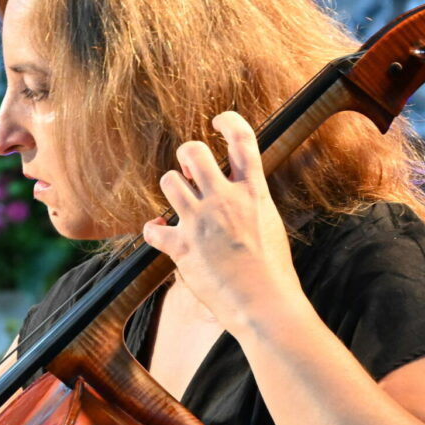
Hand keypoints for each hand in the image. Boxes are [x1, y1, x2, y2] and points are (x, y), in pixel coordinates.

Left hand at [142, 111, 303, 333]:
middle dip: (187, 154)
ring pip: (168, 181)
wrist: (265, 305)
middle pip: (193, 152)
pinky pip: (152, 230)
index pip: (243, 140)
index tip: (218, 119)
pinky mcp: (182, 247)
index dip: (229, 120)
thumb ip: (249, 204)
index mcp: (253, 194)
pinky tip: (160, 233)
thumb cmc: (273, 272)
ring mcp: (201, 222)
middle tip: (191, 170)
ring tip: (180, 202)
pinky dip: (153, 231)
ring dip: (171, 187)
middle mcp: (225, 201)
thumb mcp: (270, 225)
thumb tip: (238, 193)